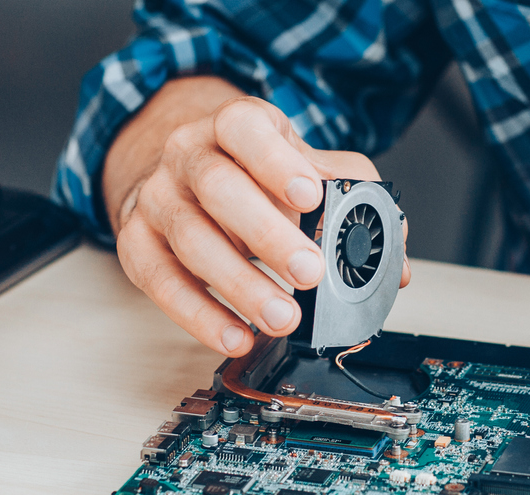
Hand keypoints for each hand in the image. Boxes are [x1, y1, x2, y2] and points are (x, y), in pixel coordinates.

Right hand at [109, 90, 408, 356]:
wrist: (182, 175)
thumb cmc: (252, 174)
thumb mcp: (303, 168)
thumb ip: (352, 200)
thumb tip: (393, 259)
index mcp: (234, 125)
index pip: (245, 128)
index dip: (275, 161)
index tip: (311, 196)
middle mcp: (188, 155)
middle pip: (218, 187)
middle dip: (267, 234)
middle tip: (310, 273)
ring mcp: (158, 198)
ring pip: (191, 238)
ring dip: (240, 285)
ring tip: (282, 318)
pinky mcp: (136, 243)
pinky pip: (160, 282)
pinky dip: (198, 315)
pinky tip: (235, 335)